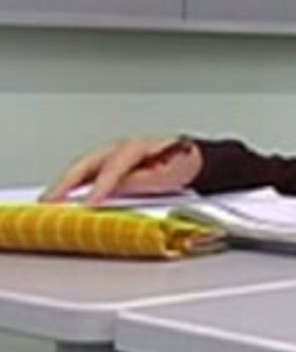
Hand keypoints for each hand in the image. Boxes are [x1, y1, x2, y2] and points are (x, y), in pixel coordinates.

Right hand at [43, 136, 202, 205]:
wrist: (191, 158)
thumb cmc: (180, 166)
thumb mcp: (163, 177)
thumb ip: (137, 184)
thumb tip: (113, 194)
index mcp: (135, 148)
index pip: (112, 169)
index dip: (99, 188)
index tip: (87, 205)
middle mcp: (119, 147)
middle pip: (85, 164)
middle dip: (65, 184)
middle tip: (50, 202)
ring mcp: (111, 152)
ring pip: (81, 167)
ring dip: (63, 184)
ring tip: (47, 202)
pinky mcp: (108, 161)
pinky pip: (85, 172)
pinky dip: (71, 183)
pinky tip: (60, 197)